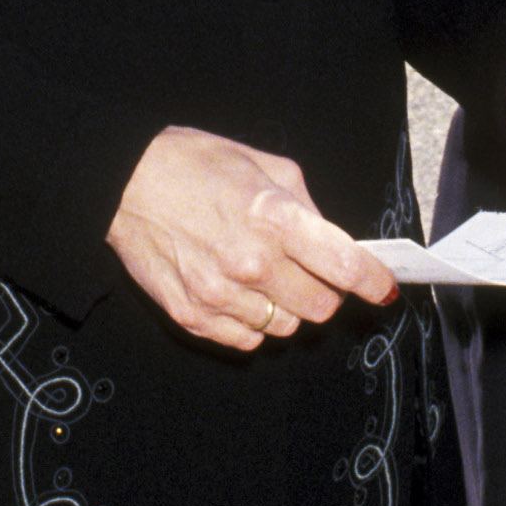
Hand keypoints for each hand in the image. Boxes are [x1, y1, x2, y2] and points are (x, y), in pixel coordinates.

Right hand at [108, 127, 399, 353]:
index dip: (373, 281)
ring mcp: (221, 295)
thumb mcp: (263, 165)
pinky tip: (238, 293)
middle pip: (321, 307)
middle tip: (311, 272)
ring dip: (286, 306)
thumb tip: (333, 240)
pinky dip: (253, 323)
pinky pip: (248, 340)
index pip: (344, 266)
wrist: (121, 182)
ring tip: (263, 275)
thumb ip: (306, 206)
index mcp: (274, 218)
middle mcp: (251, 263)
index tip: (383, 287)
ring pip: (286, 328)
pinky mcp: (193, 316)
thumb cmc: (193, 164)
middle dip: (326, 291)